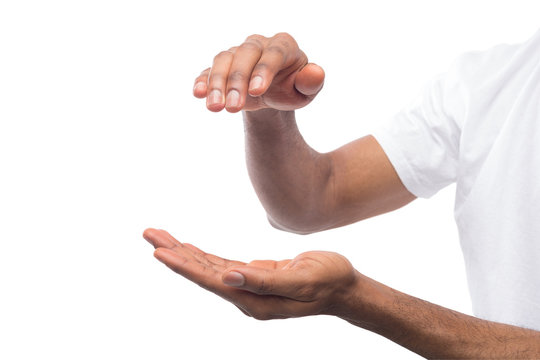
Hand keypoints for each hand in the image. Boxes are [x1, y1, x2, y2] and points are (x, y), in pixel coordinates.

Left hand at [143, 228, 357, 319]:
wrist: (344, 287)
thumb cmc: (328, 281)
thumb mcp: (300, 280)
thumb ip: (264, 281)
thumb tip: (227, 278)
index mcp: (253, 300)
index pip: (209, 280)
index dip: (183, 266)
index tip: (158, 251)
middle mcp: (245, 296)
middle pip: (201, 272)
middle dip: (174, 252)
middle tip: (148, 233)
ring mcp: (247, 287)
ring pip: (207, 267)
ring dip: (183, 251)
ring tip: (159, 236)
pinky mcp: (253, 277)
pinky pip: (220, 265)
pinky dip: (201, 255)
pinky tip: (188, 248)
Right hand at [193, 32, 324, 112]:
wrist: (275, 93)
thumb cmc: (293, 88)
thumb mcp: (306, 90)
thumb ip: (312, 82)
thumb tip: (315, 73)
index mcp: (283, 45)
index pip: (273, 54)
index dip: (264, 71)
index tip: (256, 92)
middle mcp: (258, 44)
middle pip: (245, 56)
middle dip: (237, 81)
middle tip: (232, 108)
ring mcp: (237, 53)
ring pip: (223, 60)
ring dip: (217, 84)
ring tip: (215, 108)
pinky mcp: (222, 66)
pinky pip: (209, 69)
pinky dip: (203, 80)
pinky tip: (198, 93)